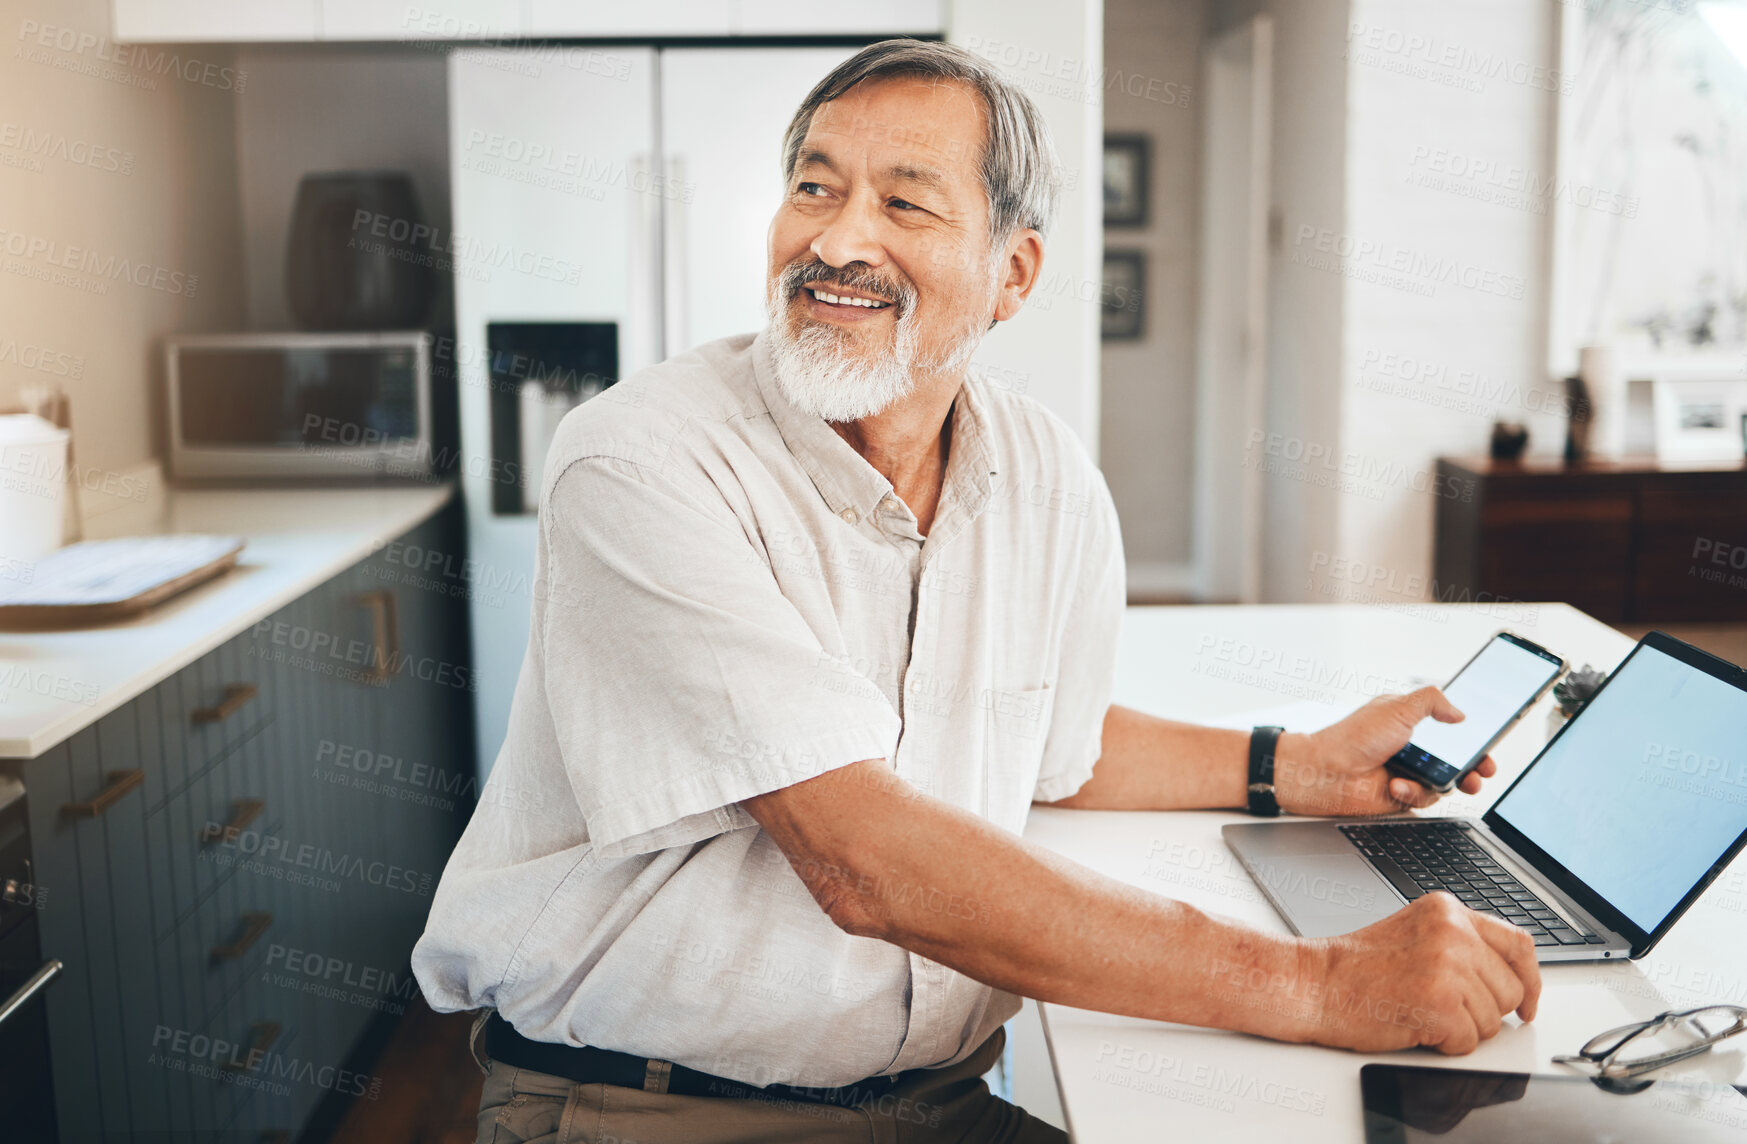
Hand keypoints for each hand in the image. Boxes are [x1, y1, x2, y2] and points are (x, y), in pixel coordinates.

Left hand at [1274, 686, 1496, 815]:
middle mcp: (1412, 746)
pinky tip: (1397, 785)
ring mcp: (1408, 771)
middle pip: (1456, 758)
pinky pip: (1426, 798)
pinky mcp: (1402, 794)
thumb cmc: (1353, 737)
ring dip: (1453, 781)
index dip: (1472, 735)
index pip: (1450, 725)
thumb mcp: (1397, 707)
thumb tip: (1460, 713)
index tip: (1490, 741)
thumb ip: (1432, 702)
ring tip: (1463, 781)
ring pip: (1447, 781)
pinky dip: (1415, 793)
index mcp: (1410, 720)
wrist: (1325, 773)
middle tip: (1485, 769)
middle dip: (1476, 765)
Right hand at [1299, 893, 1540, 1053]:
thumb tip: (1508, 980)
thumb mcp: (1415, 934)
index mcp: (1447, 911)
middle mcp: (1453, 933)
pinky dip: (1444, 1044)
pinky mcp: (1440, 1004)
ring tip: (1419, 1010)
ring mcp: (1448, 967)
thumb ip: (1461, 945)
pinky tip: (1414, 1023)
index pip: (1519, 944)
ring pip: (1493, 1021)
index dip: (1531, 981)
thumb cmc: (1355, 967)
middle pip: (1511, 991)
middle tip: (1444, 1009)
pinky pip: (1468, 1042)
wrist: (1314, 983)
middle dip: (1484, 1011)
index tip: (1528, 1003)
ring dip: (1461, 1029)